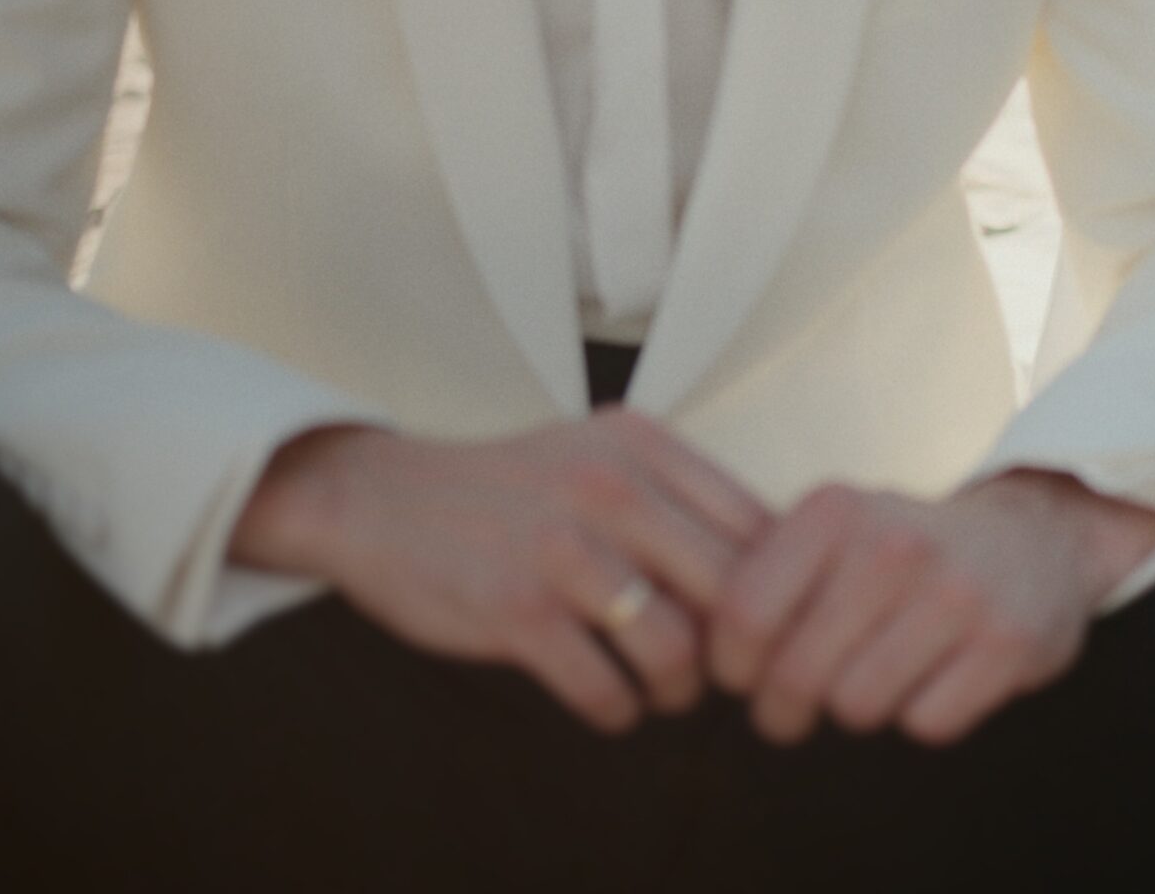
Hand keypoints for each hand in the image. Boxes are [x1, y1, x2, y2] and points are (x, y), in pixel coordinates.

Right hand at [231, 410, 769, 734]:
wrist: (378, 499)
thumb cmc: (508, 489)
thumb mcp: (600, 455)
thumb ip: (678, 495)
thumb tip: (776, 563)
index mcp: (643, 445)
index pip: (759, 528)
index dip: (774, 591)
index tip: (759, 625)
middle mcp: (611, 488)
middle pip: (733, 592)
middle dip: (737, 650)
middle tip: (719, 671)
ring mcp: (562, 550)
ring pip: (678, 650)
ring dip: (680, 689)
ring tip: (662, 690)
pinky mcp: (515, 610)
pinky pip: (606, 688)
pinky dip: (619, 710)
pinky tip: (610, 700)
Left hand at [707, 470, 1154, 746]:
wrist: (1037, 537)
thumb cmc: (907, 549)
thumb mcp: (836, 527)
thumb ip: (766, 573)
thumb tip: (686, 644)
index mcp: (836, 510)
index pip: (742, 613)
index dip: (732, 665)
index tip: (743, 674)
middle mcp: (895, 545)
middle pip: (798, 677)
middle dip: (787, 707)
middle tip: (795, 705)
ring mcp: (957, 593)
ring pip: (859, 707)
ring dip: (860, 707)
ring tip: (877, 673)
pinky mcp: (1008, 643)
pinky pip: (927, 724)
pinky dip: (924, 715)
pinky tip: (937, 676)